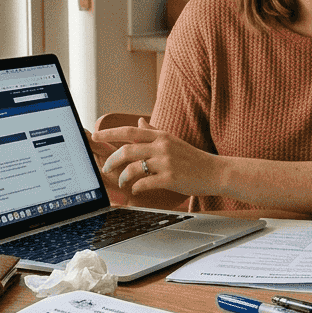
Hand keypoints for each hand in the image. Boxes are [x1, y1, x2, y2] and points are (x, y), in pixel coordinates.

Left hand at [92, 118, 217, 196]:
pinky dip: (136, 187)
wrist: (215, 172)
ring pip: (134, 167)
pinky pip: (145, 183)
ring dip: (123, 177)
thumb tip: (138, 122)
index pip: (129, 131)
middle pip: (127, 150)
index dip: (110, 133)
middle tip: (106, 169)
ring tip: (123, 183)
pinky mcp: (170, 178)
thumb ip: (154, 132)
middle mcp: (162, 147)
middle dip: (111, 160)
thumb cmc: (193, 158)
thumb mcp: (173, 141)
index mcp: (161, 136)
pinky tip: (136, 190)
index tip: (96, 136)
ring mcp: (166, 162)